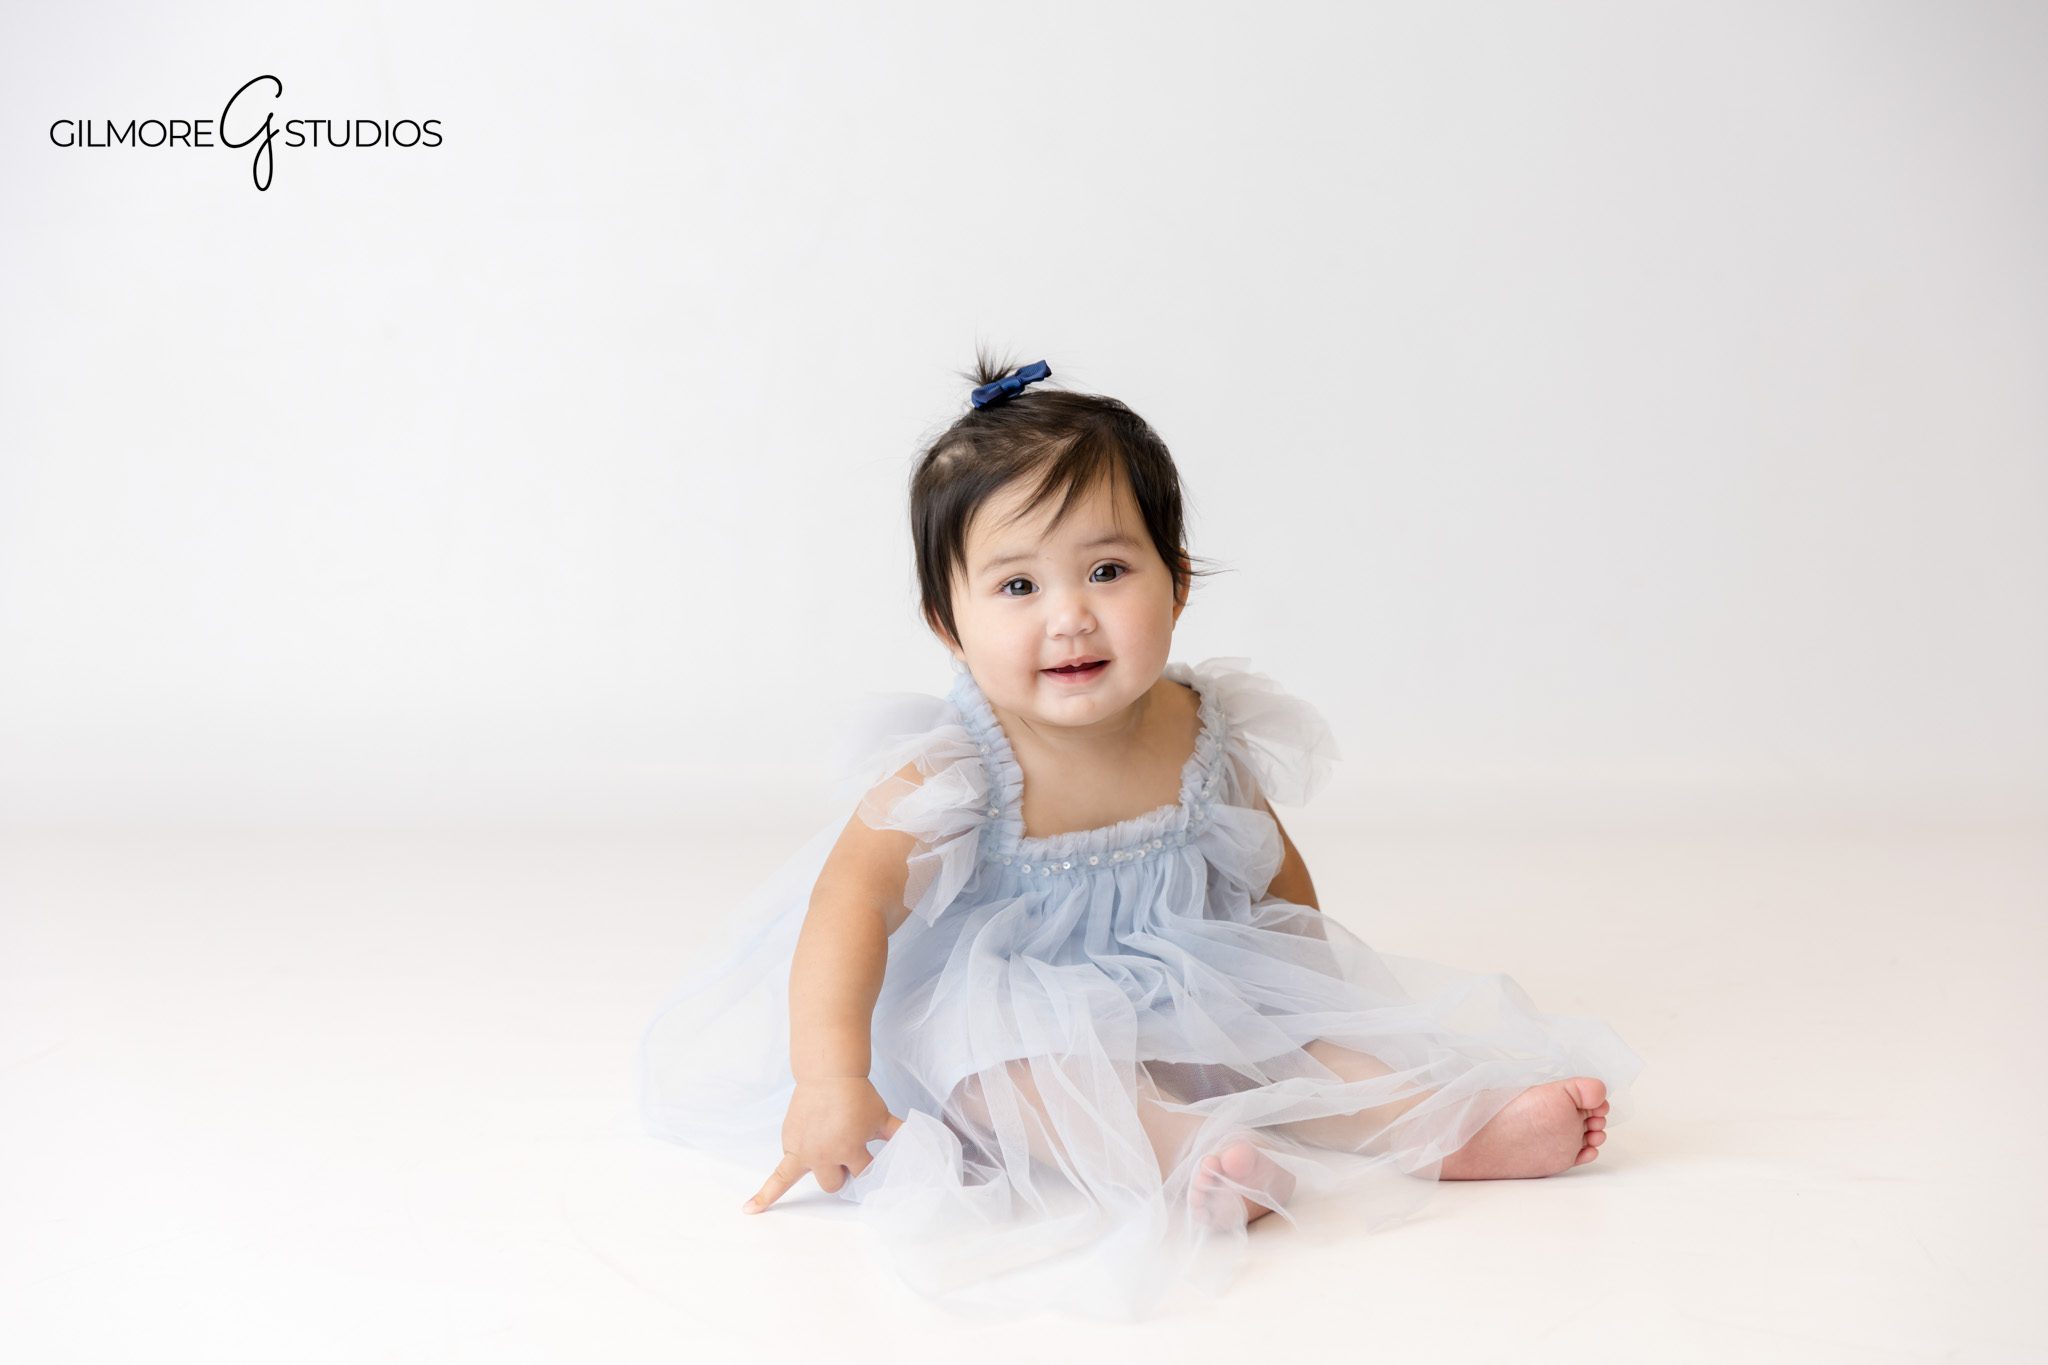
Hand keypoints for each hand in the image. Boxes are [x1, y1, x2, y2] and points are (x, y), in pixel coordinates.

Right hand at [742, 1077, 903, 1212]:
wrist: (828, 1074)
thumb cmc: (858, 1096)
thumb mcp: (881, 1116)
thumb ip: (897, 1133)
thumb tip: (921, 1140)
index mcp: (851, 1149)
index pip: (865, 1174)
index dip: (870, 1164)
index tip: (870, 1152)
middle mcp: (827, 1155)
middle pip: (839, 1183)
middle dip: (845, 1171)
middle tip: (846, 1148)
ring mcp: (807, 1152)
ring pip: (817, 1180)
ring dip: (824, 1170)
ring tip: (825, 1153)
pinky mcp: (790, 1147)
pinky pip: (777, 1177)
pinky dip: (766, 1194)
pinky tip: (750, 1209)